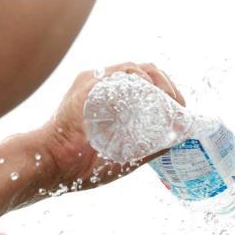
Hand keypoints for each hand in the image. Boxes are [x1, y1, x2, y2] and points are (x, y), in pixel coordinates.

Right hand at [36, 62, 184, 192]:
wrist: (54, 166)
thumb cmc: (83, 165)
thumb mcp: (126, 157)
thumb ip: (149, 147)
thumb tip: (179, 139)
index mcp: (109, 100)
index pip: (145, 83)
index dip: (167, 91)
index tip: (180, 107)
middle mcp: (102, 87)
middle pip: (144, 70)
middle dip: (167, 84)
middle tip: (178, 103)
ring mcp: (93, 84)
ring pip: (134, 68)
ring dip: (158, 81)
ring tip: (168, 99)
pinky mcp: (87, 86)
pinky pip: (118, 74)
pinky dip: (139, 81)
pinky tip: (150, 94)